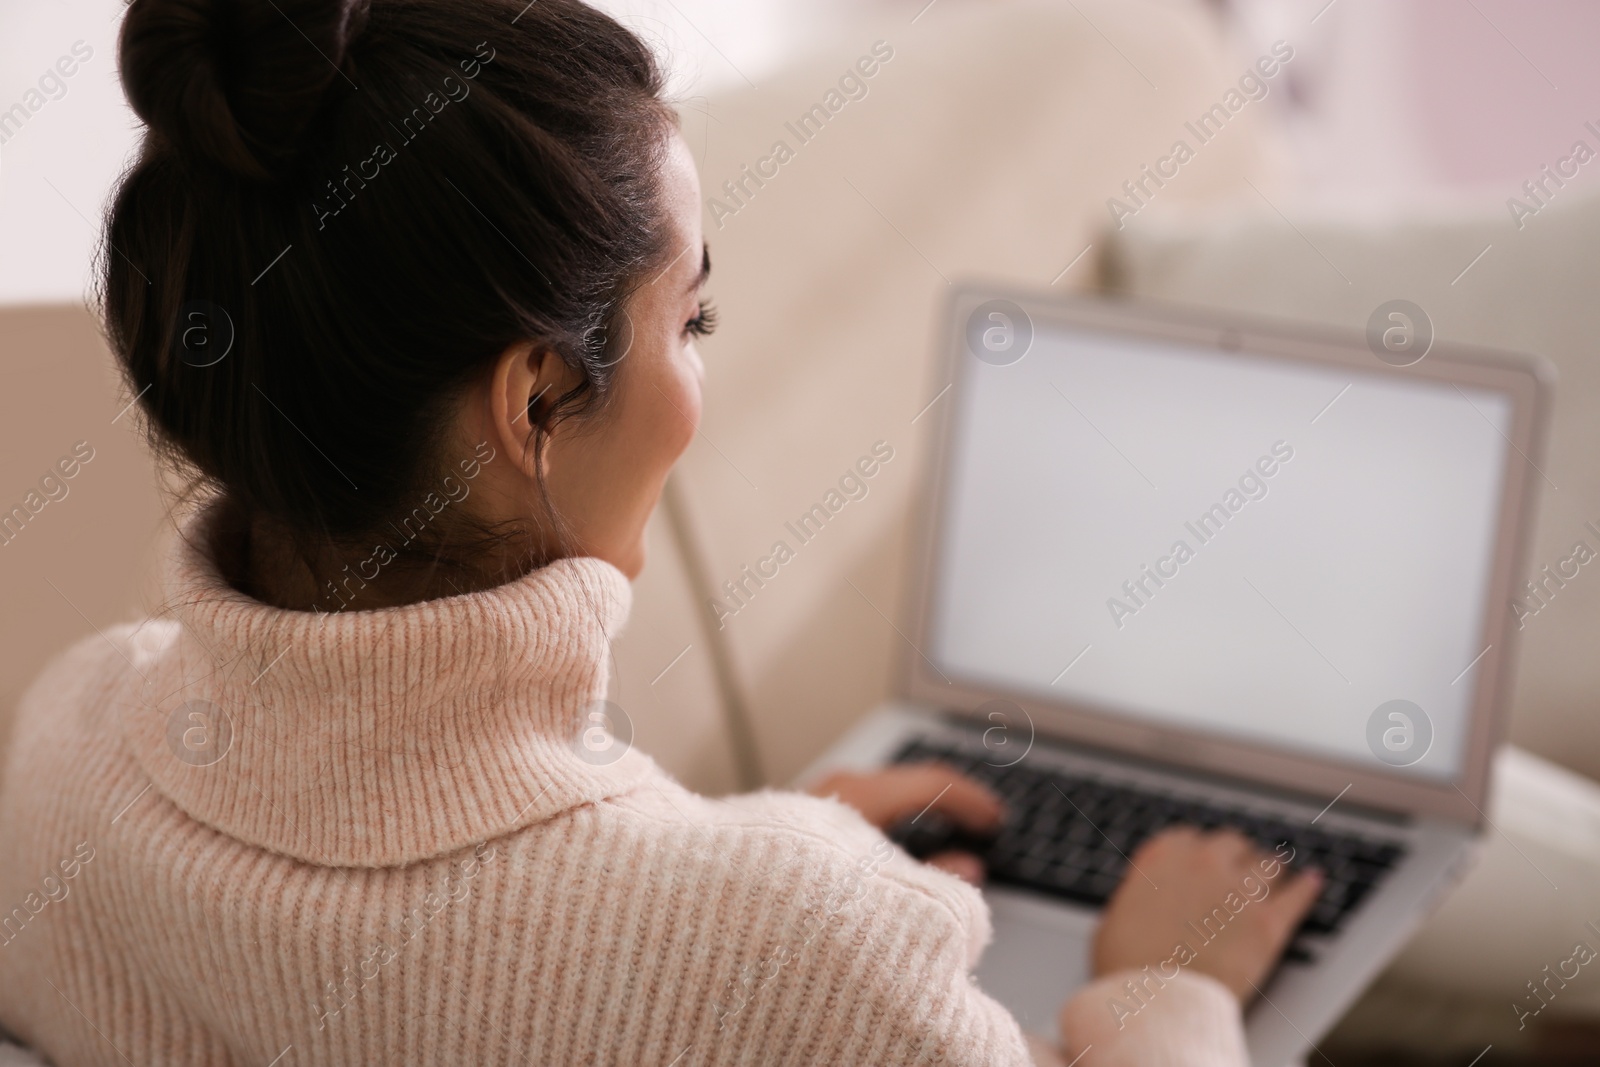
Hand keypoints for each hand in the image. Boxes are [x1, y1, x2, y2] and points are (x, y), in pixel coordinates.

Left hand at [807, 762, 1002, 884]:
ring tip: (937, 849)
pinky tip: (886, 861)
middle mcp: (834, 786)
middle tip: (975, 829)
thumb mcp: (887, 893)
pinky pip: (849, 814)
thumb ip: (936, 877)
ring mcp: (809, 799)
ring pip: (876, 799)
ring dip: (910, 820)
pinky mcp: (792, 821)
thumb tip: (969, 868)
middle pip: (904, 785)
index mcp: (862, 794)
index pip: (933, 780)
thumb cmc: (805, 903)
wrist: (731, 919)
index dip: (972, 799)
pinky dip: (880, 830)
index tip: (996, 819)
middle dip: (943, 807)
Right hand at [1091, 827, 1322, 1000]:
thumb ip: (1141, 894)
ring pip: (1268, 863)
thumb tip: (1150, 897)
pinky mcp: (1270, 922)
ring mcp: (1240, 889)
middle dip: (1235, 857)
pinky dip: (1307, 887)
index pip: (1190, 838)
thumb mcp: (1116, 916)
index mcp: (1164, 854)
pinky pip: (1299, 894)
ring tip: (1274, 876)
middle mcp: (1204, 861)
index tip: (1202, 864)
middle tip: (1238, 871)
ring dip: (1268, 870)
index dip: (1197, 854)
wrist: (1157, 1002)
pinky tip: (1313, 882)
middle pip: (1232, 844)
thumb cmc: (1128, 966)